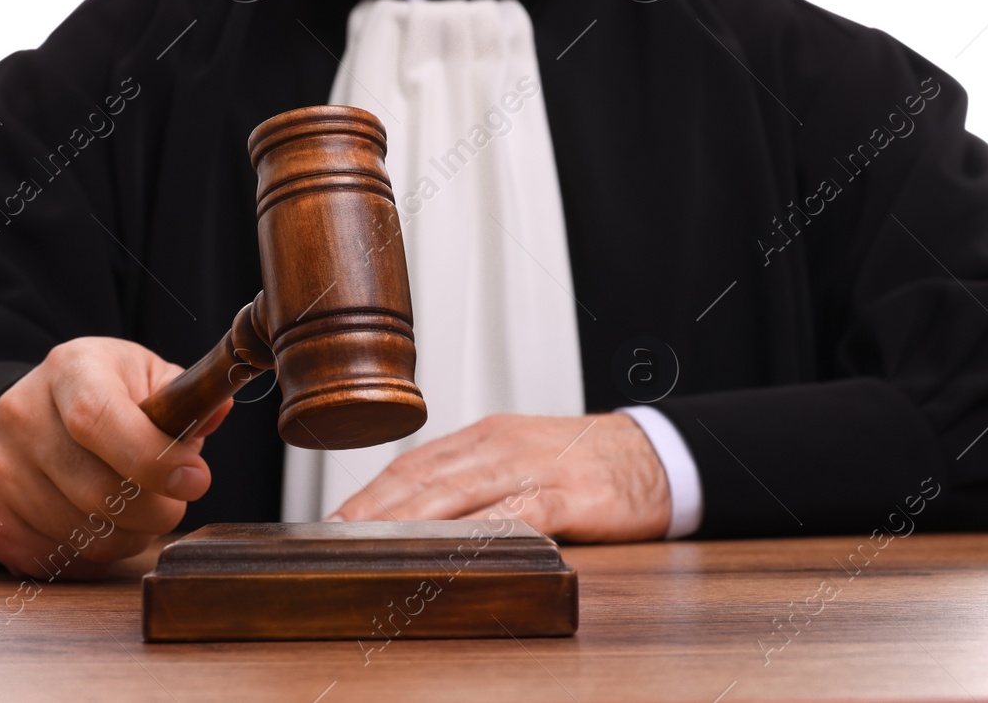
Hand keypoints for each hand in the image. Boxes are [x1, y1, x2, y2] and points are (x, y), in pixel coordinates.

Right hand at [0, 336, 231, 578]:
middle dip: (155, 510)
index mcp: (69, 370)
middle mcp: (22, 415)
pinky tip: (104, 527)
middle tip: (174, 503)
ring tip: (139, 512)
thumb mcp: (145, 376)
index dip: (152, 459)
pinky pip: (57, 560)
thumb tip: (216, 412)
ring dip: (129, 536)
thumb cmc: (106, 395)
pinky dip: (94, 556)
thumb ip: (183, 397)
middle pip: (96, 489)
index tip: (194, 480)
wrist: (34, 415)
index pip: (97, 420)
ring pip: (82, 534)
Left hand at [327, 413, 670, 541]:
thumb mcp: (517, 460)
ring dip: (416, 521)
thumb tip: (412, 518)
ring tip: (378, 544)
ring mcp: (537, 467)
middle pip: (427, 477)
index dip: (370, 493)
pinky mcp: (571, 494)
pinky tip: (461, 549)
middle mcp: (503, 445)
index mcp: (485, 437)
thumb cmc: (580, 464)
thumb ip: (471, 481)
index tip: (334, 520)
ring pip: (464, 492)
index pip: (413, 464)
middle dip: (377, 509)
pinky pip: (522, 513)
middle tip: (337, 535)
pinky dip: (488, 530)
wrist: (652, 455)